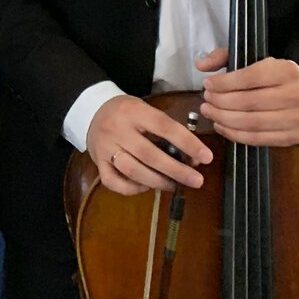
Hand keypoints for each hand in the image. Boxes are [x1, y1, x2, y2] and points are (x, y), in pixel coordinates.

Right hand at [86, 94, 211, 194]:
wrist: (92, 110)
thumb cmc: (127, 112)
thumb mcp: (146, 110)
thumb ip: (167, 131)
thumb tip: (193, 158)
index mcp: (133, 112)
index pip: (164, 127)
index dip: (187, 143)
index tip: (206, 157)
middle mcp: (117, 129)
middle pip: (149, 154)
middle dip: (176, 170)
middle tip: (197, 181)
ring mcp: (105, 147)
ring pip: (132, 170)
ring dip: (157, 181)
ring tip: (173, 185)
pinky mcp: (97, 162)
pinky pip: (113, 182)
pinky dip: (131, 189)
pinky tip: (145, 186)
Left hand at [197, 48, 298, 145]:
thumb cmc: (272, 78)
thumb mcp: (251, 59)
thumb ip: (223, 57)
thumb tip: (200, 65)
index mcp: (287, 71)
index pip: (249, 78)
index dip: (224, 83)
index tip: (207, 84)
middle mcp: (296, 95)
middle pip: (249, 102)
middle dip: (221, 102)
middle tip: (206, 100)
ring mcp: (297, 119)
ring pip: (252, 123)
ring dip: (224, 119)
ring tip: (209, 113)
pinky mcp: (293, 137)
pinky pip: (258, 139)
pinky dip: (234, 134)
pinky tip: (221, 126)